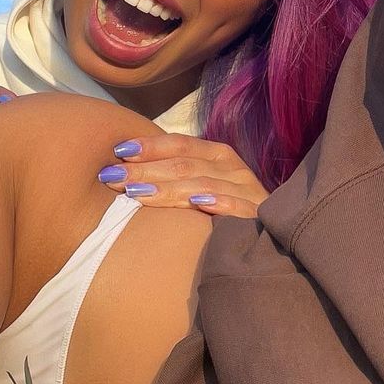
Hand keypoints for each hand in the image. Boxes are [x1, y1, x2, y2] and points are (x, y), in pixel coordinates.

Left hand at [96, 132, 267, 218]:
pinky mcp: (258, 216)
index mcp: (219, 156)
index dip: (150, 146)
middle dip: (145, 170)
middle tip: (111, 177)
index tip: (118, 151)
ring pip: (203, 185)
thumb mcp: (203, 186)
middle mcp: (234, 169)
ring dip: (168, 188)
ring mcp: (247, 192)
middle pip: (185, 165)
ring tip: (135, 194)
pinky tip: (198, 204)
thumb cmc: (227, 211)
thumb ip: (175, 176)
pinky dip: (220, 203)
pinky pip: (238, 207)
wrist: (272, 238)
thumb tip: (127, 174)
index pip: (181, 145)